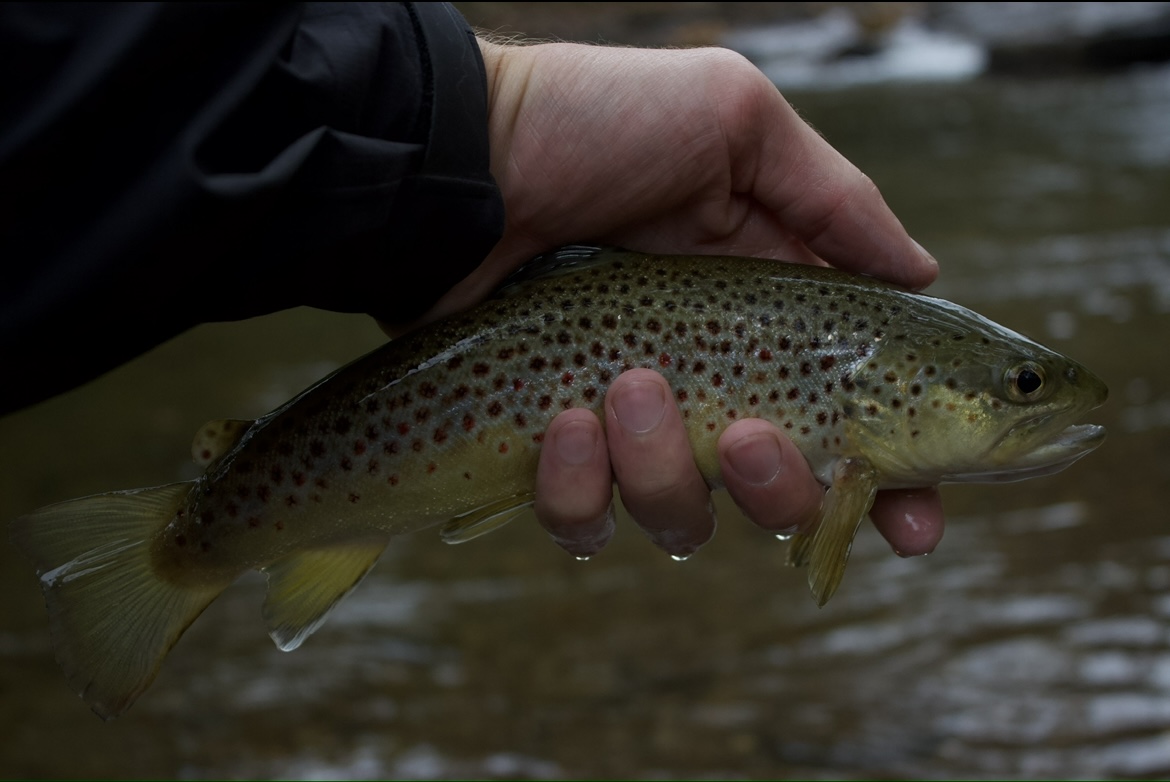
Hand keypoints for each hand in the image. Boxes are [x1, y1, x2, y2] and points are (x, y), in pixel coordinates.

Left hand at [431, 40, 944, 559]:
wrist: (457, 161)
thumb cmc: (594, 123)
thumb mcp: (733, 120)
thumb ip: (833, 200)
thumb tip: (922, 273)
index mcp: (766, 321)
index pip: (850, 423)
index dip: (890, 484)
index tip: (913, 521)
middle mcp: (708, 386)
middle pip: (777, 496)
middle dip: (778, 488)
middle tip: (750, 436)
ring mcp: (628, 428)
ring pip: (682, 519)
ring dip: (665, 470)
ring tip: (626, 388)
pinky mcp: (551, 453)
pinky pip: (585, 521)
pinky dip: (579, 488)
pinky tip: (562, 420)